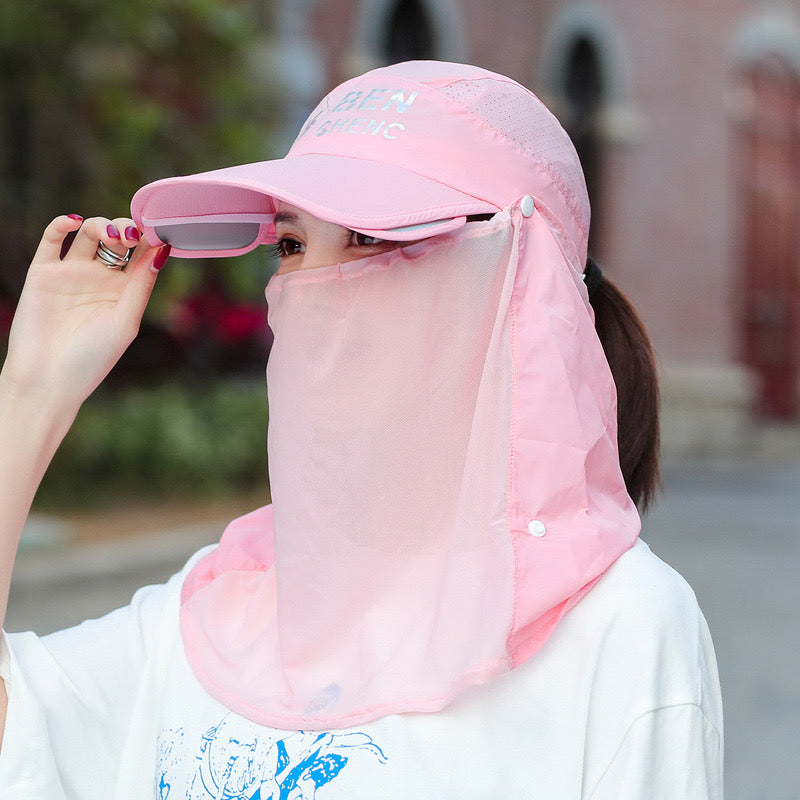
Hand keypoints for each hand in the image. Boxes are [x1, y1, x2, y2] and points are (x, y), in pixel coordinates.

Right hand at [1, 214, 168, 409]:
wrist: (48, 379)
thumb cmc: (92, 359)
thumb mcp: (125, 322)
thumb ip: (141, 286)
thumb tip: (163, 251)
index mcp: (125, 291)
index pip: (141, 255)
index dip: (150, 239)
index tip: (159, 229)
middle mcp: (100, 278)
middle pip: (116, 239)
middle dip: (126, 230)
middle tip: (130, 237)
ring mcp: (72, 273)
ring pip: (87, 234)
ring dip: (100, 226)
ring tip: (110, 236)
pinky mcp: (43, 273)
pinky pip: (51, 240)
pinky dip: (60, 225)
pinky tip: (72, 223)